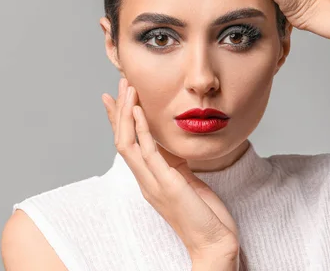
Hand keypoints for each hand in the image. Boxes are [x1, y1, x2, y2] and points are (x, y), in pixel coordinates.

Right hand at [101, 77, 240, 268]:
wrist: (213, 243)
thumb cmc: (204, 215)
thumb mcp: (187, 180)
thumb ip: (174, 163)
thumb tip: (170, 144)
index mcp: (149, 179)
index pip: (128, 144)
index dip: (119, 120)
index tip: (116, 98)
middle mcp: (145, 180)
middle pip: (121, 139)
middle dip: (119, 110)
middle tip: (120, 84)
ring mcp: (152, 183)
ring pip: (127, 142)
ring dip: (126, 113)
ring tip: (128, 89)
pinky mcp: (165, 184)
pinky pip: (147, 152)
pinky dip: (141, 128)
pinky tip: (139, 110)